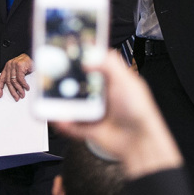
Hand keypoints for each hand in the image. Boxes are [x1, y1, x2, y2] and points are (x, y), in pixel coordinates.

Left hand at [0, 54, 32, 100]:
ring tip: (22, 94)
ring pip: (14, 81)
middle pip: (8, 82)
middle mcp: (9, 66)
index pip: (1, 79)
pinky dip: (24, 85)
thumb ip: (14, 78)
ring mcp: (14, 65)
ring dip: (19, 89)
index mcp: (7, 67)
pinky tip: (26, 87)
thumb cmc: (26, 63)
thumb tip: (14, 90)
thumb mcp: (18, 71)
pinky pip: (20, 78)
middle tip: (16, 97)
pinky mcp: (19, 66)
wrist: (33, 55)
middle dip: (12, 91)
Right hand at [52, 52, 181, 177]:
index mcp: (111, 80)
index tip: (68, 53)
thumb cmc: (139, 111)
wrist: (139, 141)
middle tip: (56, 76)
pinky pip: (71, 124)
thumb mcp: (125, 80)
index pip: (93, 64)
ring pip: (72, 103)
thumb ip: (108, 64)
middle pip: (78, 83)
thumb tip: (88, 57)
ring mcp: (94, 111)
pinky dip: (64, 122)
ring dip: (62, 102)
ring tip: (54, 98)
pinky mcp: (89, 127)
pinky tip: (60, 118)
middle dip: (66, 80)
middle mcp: (102, 94)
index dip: (80, 58)